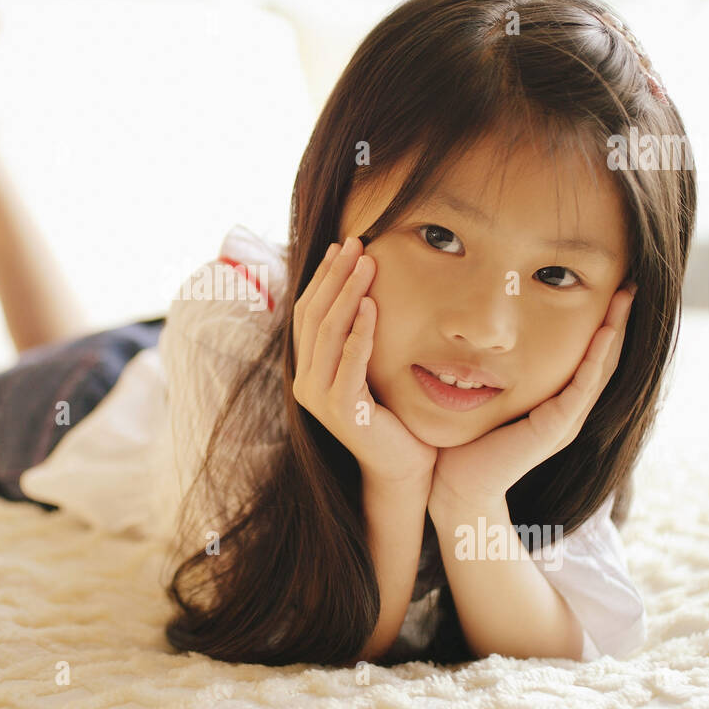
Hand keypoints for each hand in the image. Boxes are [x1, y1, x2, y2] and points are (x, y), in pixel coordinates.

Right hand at [293, 237, 438, 489]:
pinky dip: (359, 330)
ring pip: (329, 332)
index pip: (307, 313)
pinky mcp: (341, 409)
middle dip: (335, 275)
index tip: (341, 246)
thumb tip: (361, 292)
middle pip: (314, 315)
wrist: (403, 466)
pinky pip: (348, 360)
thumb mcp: (368, 369)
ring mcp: (319, 397)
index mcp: (307, 370)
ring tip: (367, 263)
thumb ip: (356, 340)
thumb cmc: (392, 416)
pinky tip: (371, 304)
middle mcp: (304, 382)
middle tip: (356, 243)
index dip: (322, 277)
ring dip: (347, 293)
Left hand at [427, 284, 636, 523]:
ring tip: (626, 297)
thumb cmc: (463, 443)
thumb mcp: (484, 394)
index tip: (610, 287)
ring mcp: (565, 421)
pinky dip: (595, 359)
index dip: (602, 323)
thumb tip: (480, 329)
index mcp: (556, 403)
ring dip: (615, 331)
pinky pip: (582, 388)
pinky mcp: (554, 430)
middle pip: (604, 358)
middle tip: (630, 284)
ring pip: (601, 368)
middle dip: (618, 320)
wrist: (455, 487)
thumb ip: (491, 369)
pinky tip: (604, 333)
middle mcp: (568, 411)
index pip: (588, 355)